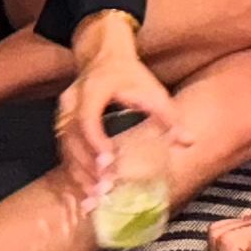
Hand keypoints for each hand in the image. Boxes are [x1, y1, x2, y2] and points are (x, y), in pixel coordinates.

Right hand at [56, 20, 173, 201]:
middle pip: (72, 139)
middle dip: (86, 166)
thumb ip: (168, 116)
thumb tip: (189, 142)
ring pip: (65, 147)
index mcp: (93, 89)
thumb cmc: (129, 74)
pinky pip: (64, 150)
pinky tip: (87, 187)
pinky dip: (75, 169)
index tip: (107, 162)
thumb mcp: (151, 89)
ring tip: (95, 195)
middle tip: (102, 188)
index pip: (88, 118)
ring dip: (79, 173)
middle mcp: (72, 102)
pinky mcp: (62, 123)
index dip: (95, 141)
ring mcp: (63, 113)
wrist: (103, 55)